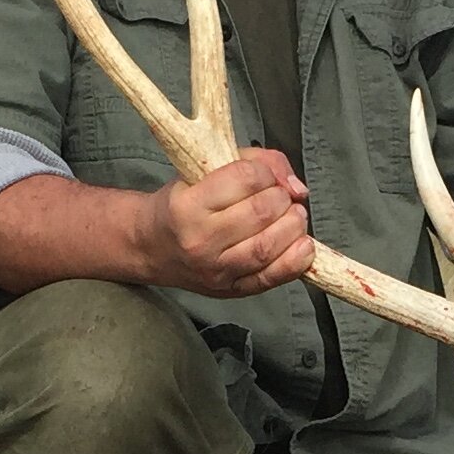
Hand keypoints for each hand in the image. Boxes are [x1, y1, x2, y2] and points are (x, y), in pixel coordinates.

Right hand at [134, 148, 312, 298]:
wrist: (150, 248)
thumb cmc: (180, 206)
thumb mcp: (202, 172)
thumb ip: (253, 163)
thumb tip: (295, 187)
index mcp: (188, 205)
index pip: (244, 179)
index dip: (265, 172)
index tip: (264, 175)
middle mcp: (200, 241)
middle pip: (261, 213)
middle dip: (282, 198)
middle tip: (281, 196)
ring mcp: (216, 270)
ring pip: (268, 246)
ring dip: (293, 226)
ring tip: (293, 217)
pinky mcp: (231, 290)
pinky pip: (272, 278)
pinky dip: (296, 261)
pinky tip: (303, 246)